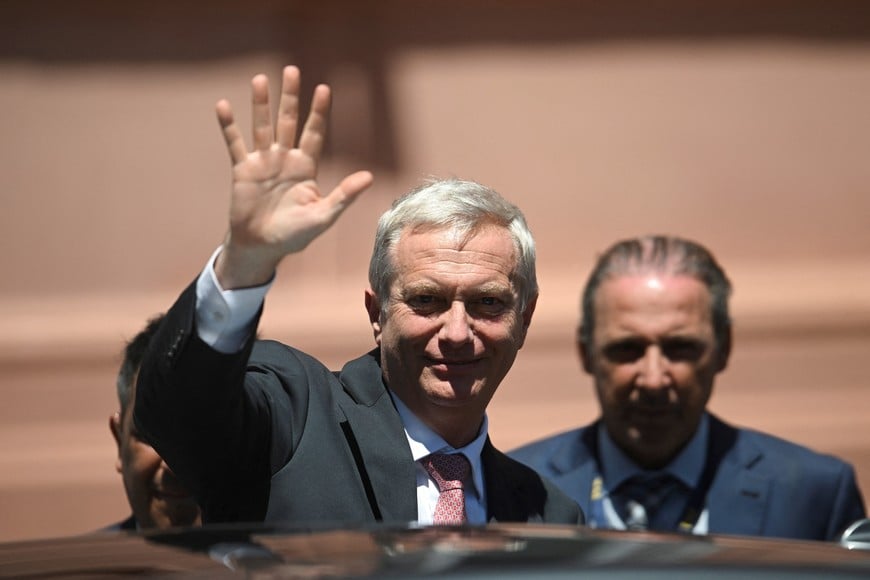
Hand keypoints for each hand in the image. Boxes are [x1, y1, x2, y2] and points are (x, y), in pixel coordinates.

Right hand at [214, 65, 373, 288]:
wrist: (263, 247)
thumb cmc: (296, 234)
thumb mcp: (324, 215)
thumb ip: (344, 195)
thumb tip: (369, 177)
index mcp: (306, 167)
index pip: (315, 133)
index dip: (319, 112)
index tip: (324, 88)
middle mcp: (285, 159)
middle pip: (289, 122)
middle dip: (290, 97)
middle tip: (292, 70)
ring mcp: (263, 162)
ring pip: (262, 127)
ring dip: (260, 104)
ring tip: (260, 79)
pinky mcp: (242, 170)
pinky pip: (235, 143)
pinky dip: (229, 126)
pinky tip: (223, 105)